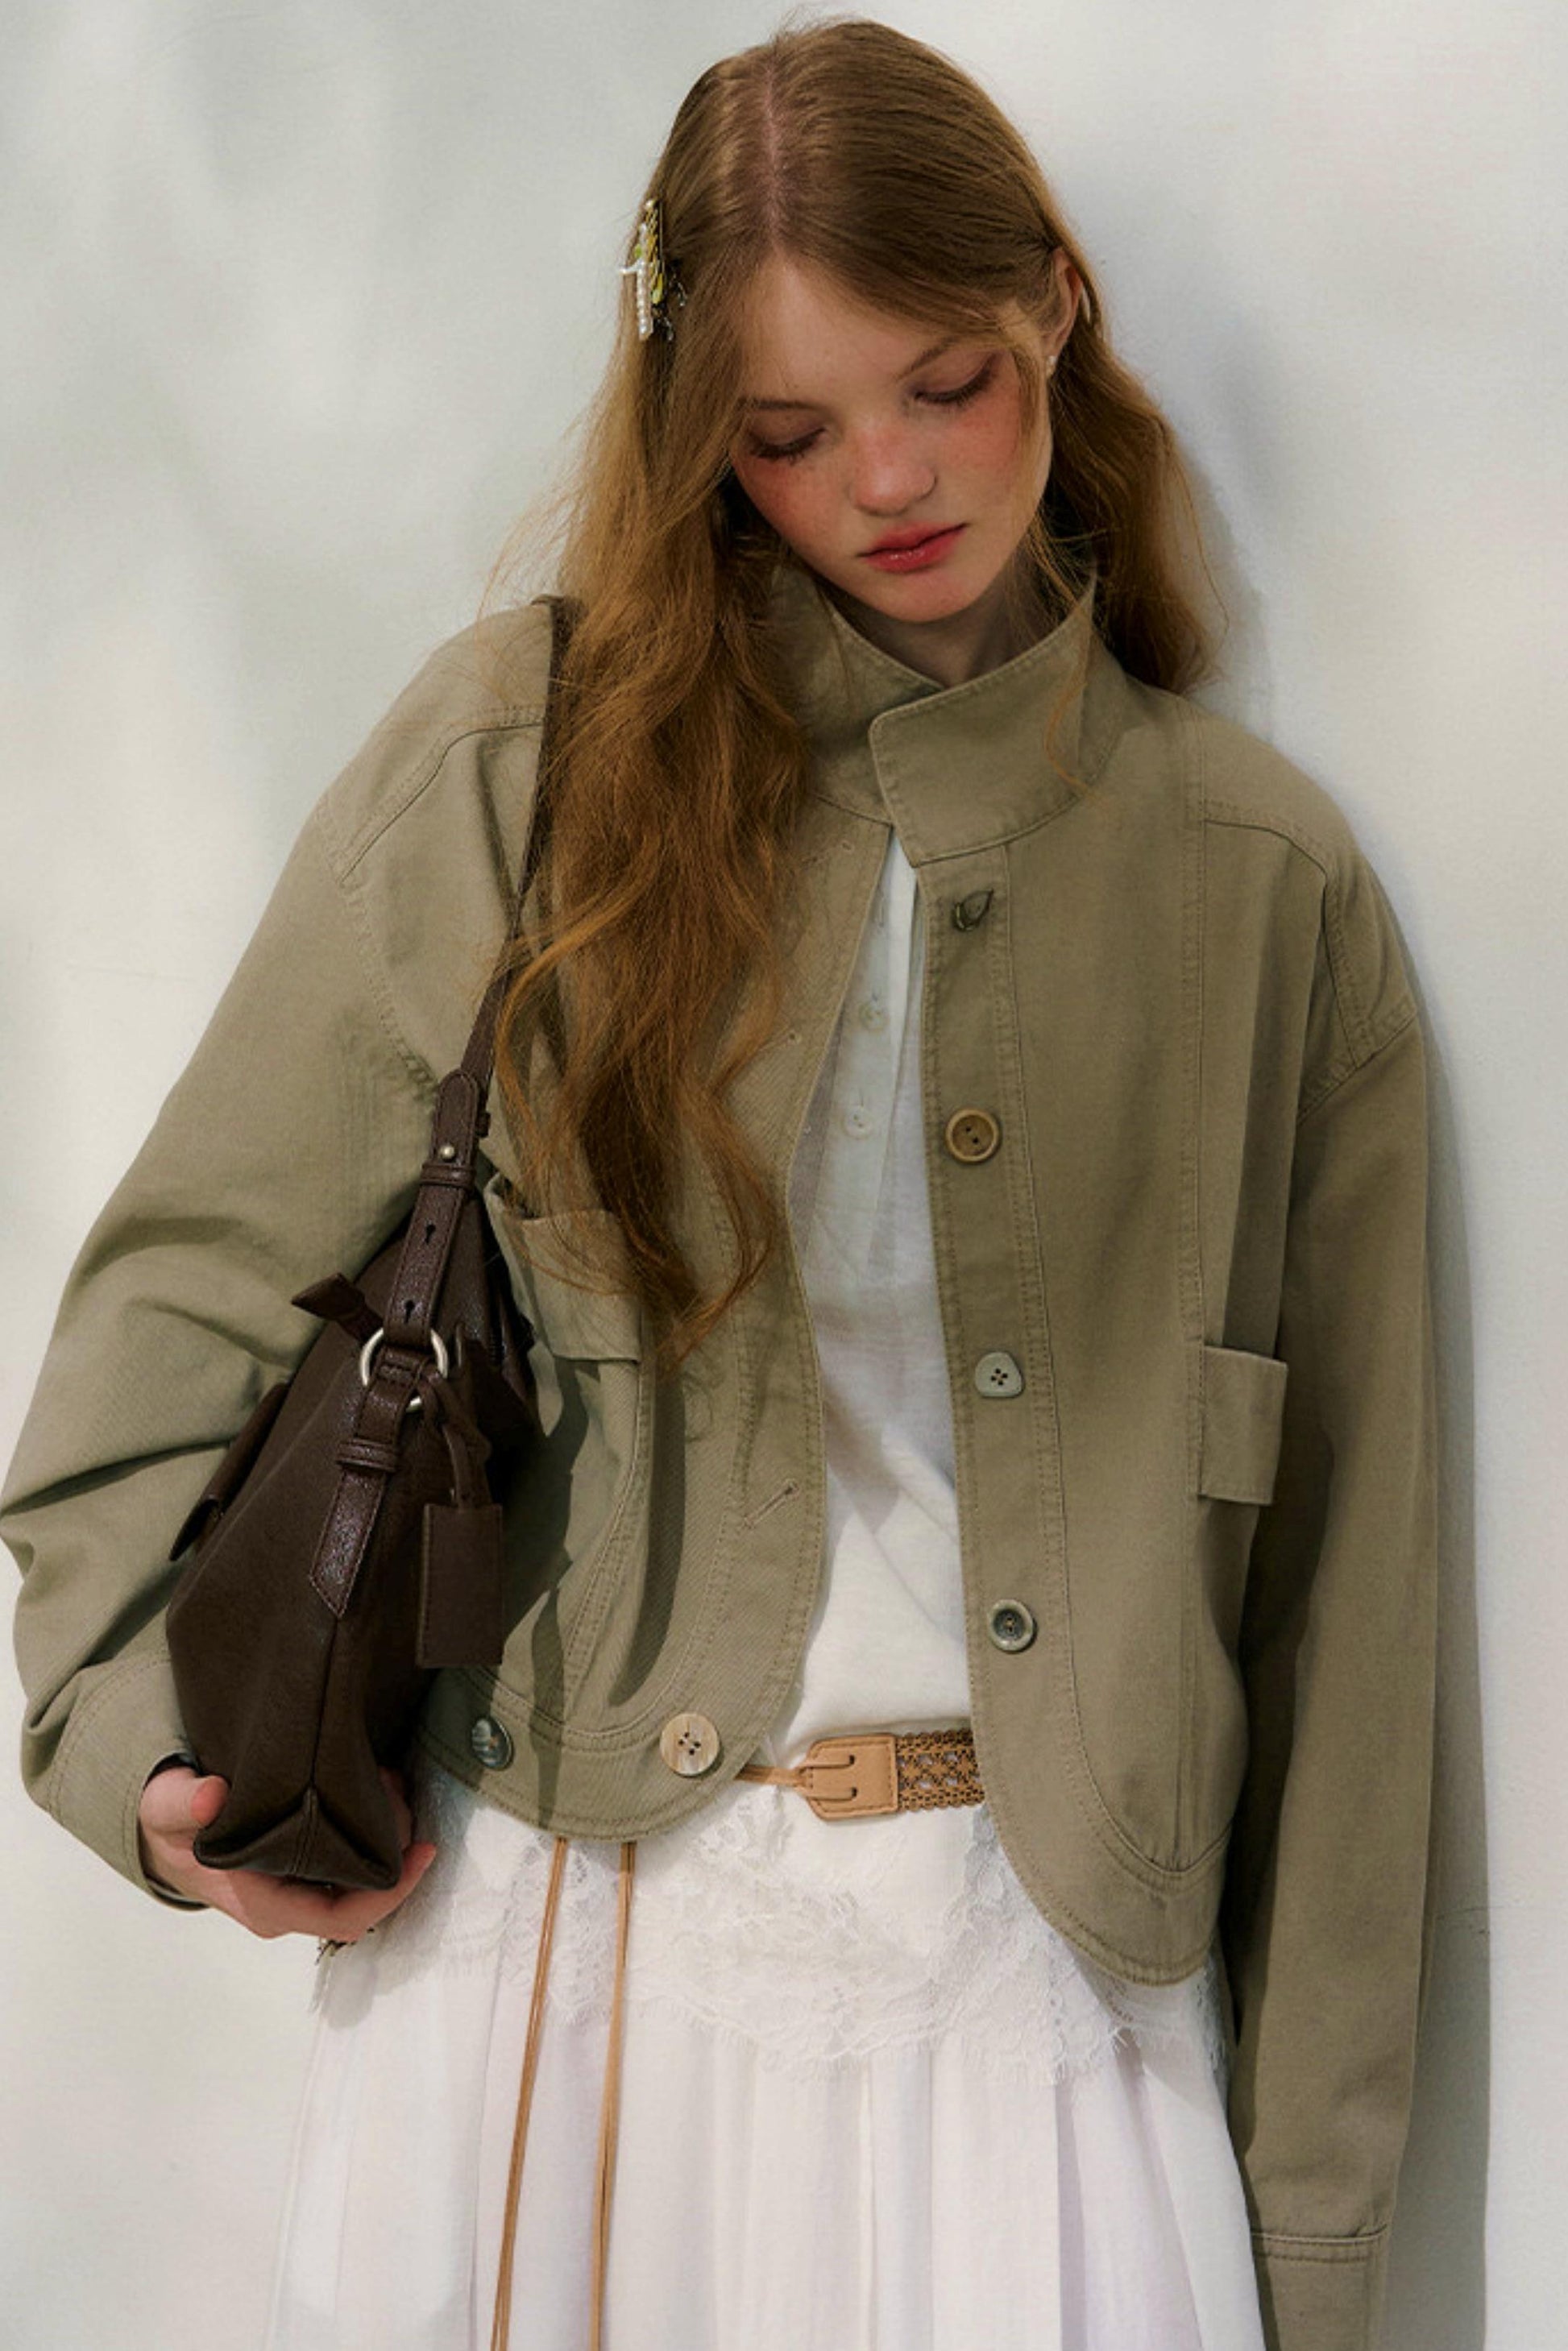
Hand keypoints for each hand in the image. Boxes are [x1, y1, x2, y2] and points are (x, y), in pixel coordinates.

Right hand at [136, 1762, 436, 1941]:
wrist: (167, 1836)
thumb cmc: (173, 1826)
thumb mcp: (168, 1808)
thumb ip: (185, 1802)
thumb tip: (210, 1798)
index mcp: (265, 1904)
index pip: (342, 1917)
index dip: (390, 1893)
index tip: (423, 1853)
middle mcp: (292, 1905)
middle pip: (365, 1893)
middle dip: (393, 1845)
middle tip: (397, 1790)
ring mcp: (303, 1890)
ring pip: (365, 1872)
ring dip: (387, 1831)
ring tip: (387, 1779)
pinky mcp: (311, 1868)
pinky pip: (357, 1854)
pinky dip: (373, 1822)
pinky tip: (375, 1783)